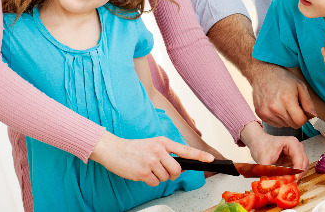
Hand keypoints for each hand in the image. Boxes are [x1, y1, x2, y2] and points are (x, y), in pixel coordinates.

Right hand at [90, 131, 213, 185]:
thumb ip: (167, 153)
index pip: (185, 150)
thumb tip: (181, 167)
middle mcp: (159, 150)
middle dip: (172, 174)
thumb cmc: (135, 148)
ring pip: (166, 177)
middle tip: (162, 170)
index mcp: (163, 142)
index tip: (210, 160)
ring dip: (158, 177)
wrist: (114, 149)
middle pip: (177, 170)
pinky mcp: (143, 172)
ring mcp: (151, 161)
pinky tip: (142, 173)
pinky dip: (149, 181)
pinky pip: (154, 183)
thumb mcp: (153, 144)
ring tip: (148, 168)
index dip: (199, 156)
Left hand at [241, 122, 308, 177]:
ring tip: (286, 182)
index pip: (299, 158)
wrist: (257, 142)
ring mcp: (296, 153)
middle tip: (289, 183)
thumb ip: (267, 172)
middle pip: (304, 163)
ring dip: (296, 176)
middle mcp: (296, 147)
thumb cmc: (261, 145)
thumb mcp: (263, 159)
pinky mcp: (293, 160)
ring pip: (302, 168)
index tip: (293, 179)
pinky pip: (297, 170)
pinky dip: (292, 176)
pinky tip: (285, 179)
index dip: (297, 170)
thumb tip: (270, 184)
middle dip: (297, 174)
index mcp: (291, 143)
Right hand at [252, 64, 315, 127]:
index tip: (302, 112)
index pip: (300, 122)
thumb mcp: (300, 86)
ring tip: (283, 104)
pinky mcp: (260, 114)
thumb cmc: (282, 78)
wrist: (262, 73)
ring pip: (284, 125)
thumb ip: (308, 103)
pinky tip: (276, 107)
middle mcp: (275, 108)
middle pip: (293, 125)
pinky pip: (275, 124)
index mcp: (287, 100)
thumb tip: (314, 116)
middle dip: (296, 118)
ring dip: (287, 118)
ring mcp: (266, 112)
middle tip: (293, 105)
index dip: (304, 117)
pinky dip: (278, 118)